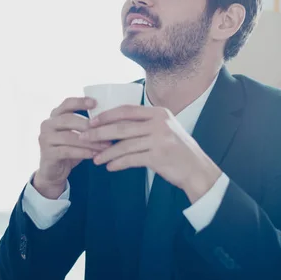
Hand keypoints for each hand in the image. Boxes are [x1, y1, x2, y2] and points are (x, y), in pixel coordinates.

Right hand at [33, 97, 111, 198]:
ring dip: (89, 142)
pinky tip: (94, 155)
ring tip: (105, 146)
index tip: (95, 103)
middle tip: (107, 131)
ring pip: (69, 137)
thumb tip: (111, 119)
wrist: (54, 172)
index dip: (80, 102)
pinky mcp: (47, 153)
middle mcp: (47, 124)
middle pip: (68, 119)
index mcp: (55, 115)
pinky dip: (82, 152)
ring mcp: (45, 138)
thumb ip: (87, 125)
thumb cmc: (70, 149)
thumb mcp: (77, 134)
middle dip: (89, 126)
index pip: (67, 103)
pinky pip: (67, 151)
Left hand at [79, 105, 221, 202]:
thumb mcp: (164, 129)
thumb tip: (113, 124)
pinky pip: (131, 159)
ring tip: (95, 159)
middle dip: (99, 132)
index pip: (126, 110)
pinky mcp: (158, 157)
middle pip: (121, 126)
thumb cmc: (176, 149)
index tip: (91, 121)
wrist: (196, 169)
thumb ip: (144, 124)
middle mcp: (159, 123)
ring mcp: (159, 139)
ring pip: (124, 144)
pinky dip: (118, 163)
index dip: (106, 115)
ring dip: (106, 152)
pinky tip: (109, 167)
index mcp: (159, 112)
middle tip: (84, 137)